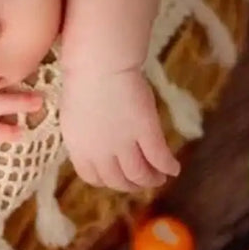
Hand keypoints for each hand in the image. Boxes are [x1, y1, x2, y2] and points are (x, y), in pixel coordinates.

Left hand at [60, 66, 180, 191]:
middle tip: (142, 180)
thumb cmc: (83, 82)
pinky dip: (168, 167)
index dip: (107, 180)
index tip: (116, 177)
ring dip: (151, 180)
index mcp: (78, 147)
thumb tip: (93, 149)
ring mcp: (123, 144)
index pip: (92, 177)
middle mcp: (99, 151)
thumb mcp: (74, 116)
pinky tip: (174, 168)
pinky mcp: (145, 132)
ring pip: (139, 174)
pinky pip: (159, 158)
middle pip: (117, 180)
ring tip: (159, 178)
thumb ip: (83, 137)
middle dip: (131, 184)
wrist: (99, 65)